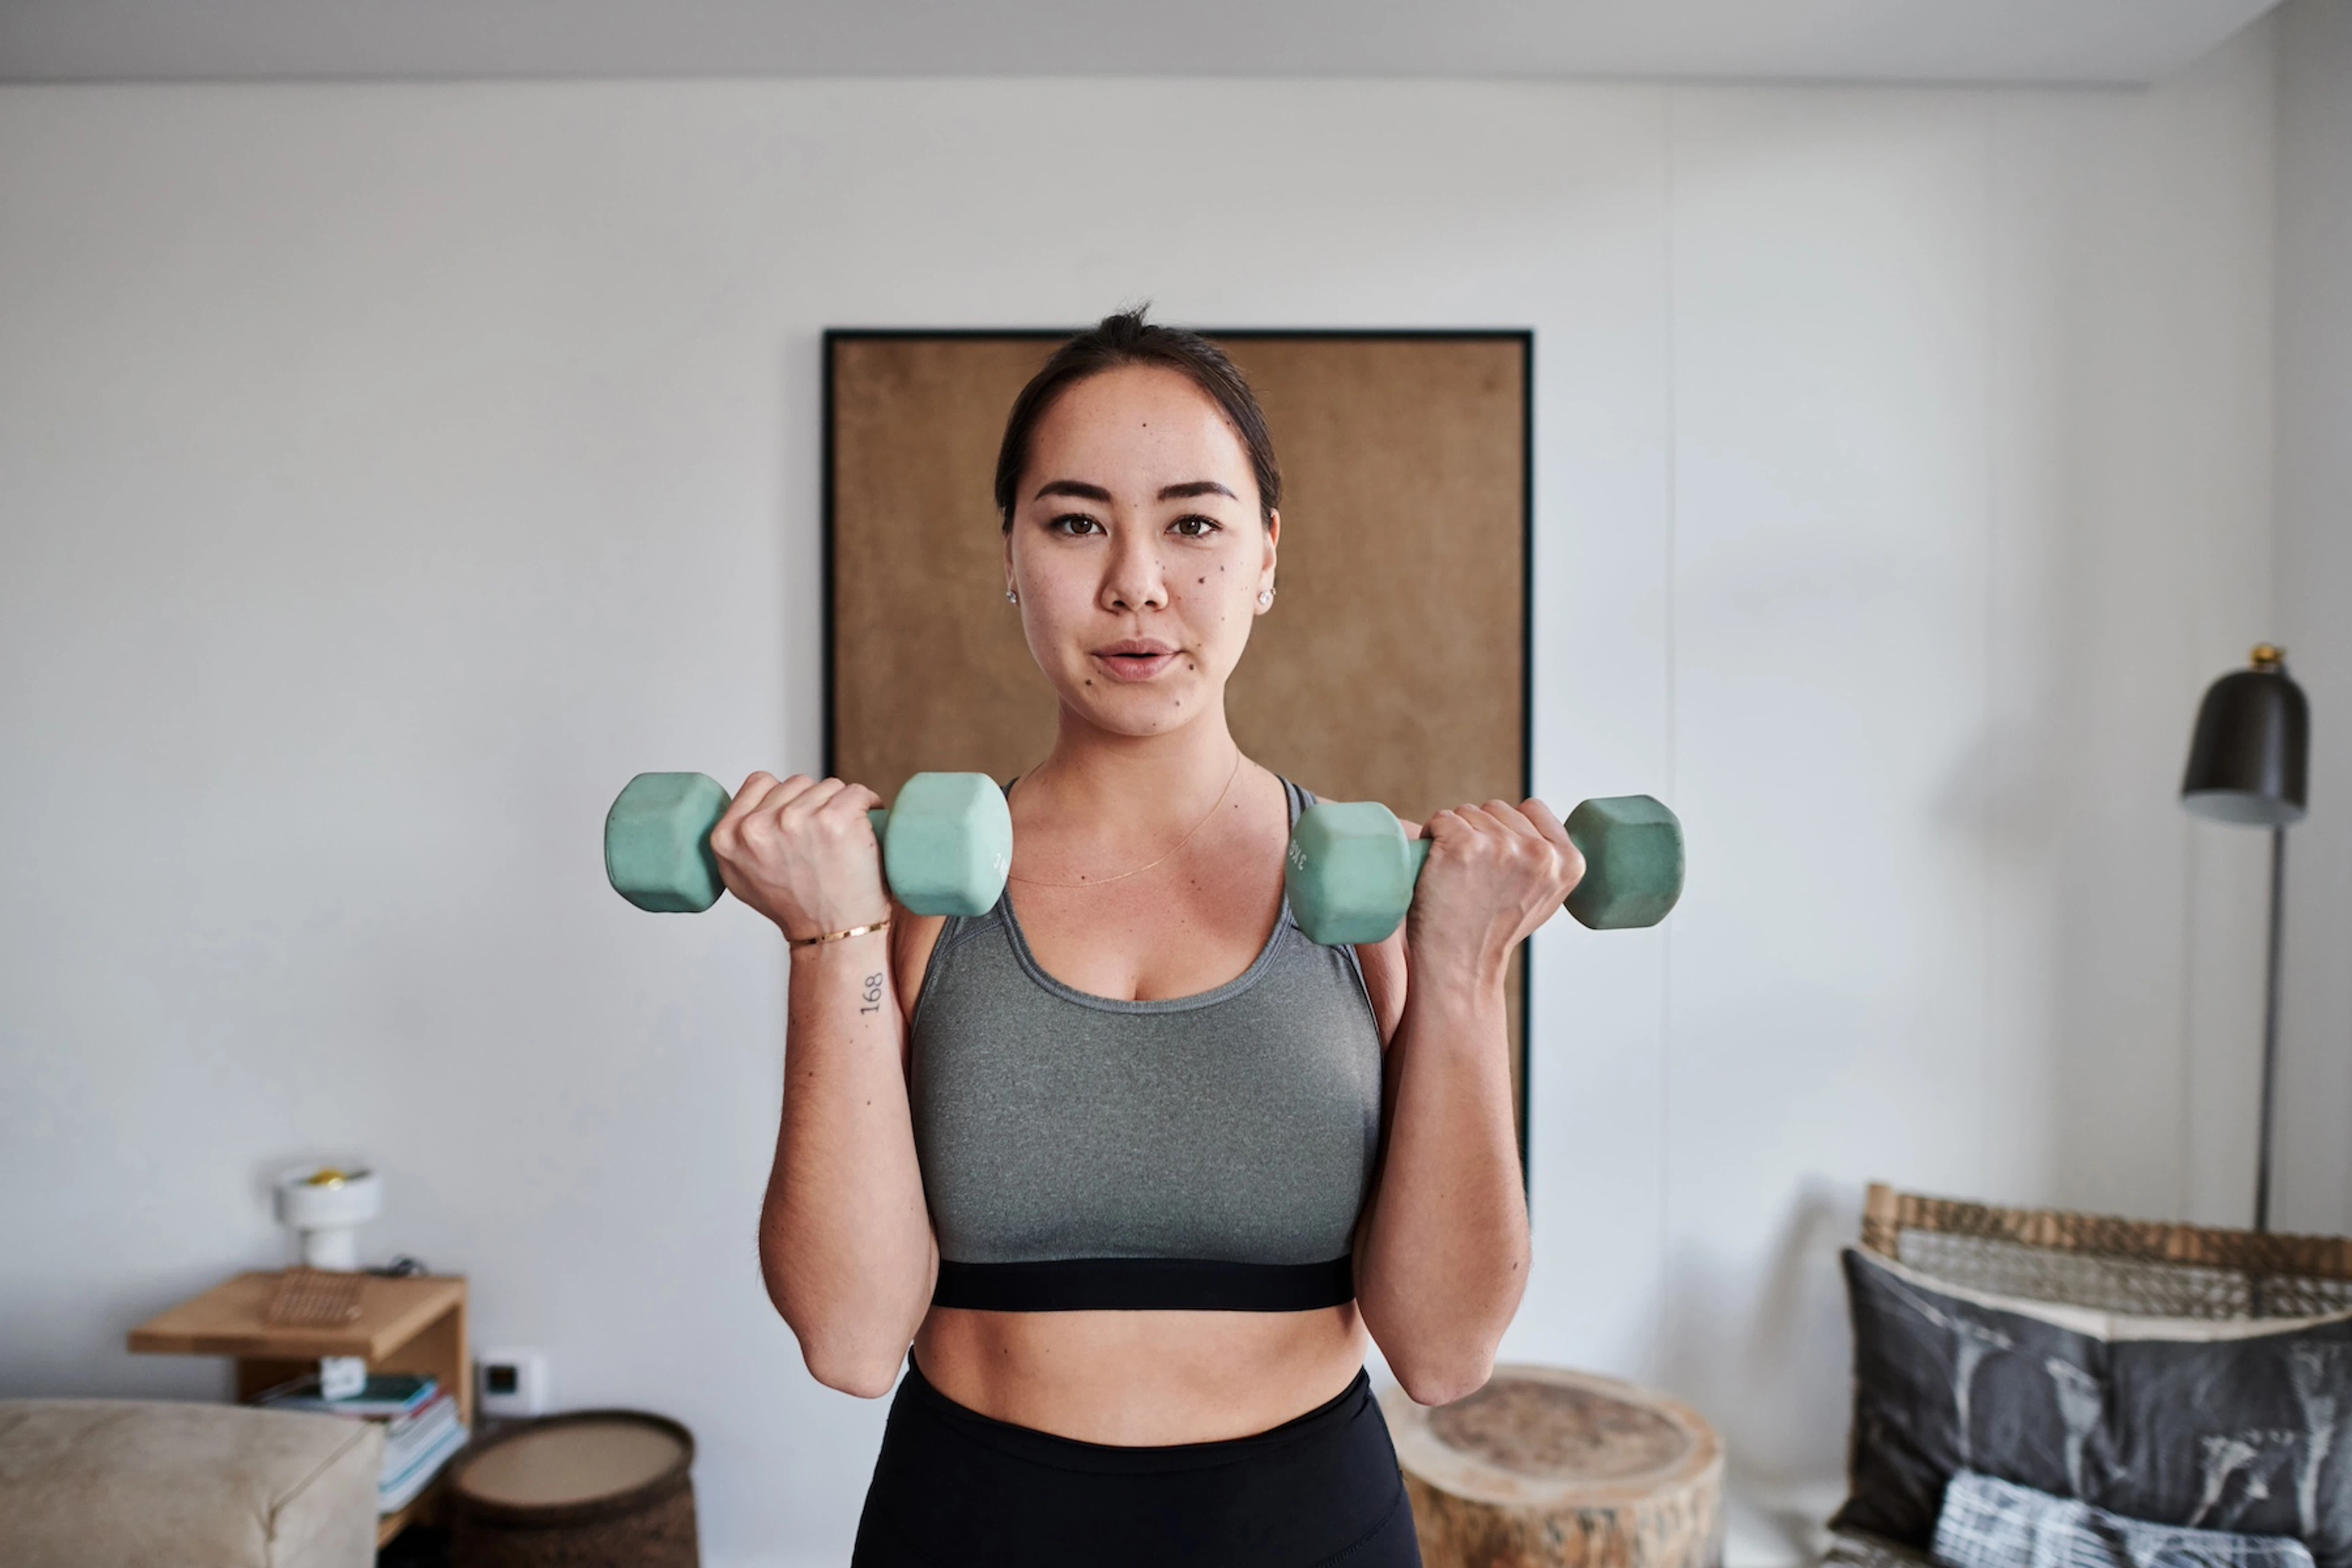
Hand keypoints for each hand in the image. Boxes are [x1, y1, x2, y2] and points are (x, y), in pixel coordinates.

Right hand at [707, 773, 889, 942]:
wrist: (833, 934)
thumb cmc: (796, 907)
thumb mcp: (742, 877)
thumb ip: (738, 838)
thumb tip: (748, 807)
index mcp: (727, 837)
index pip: (759, 782)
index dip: (784, 799)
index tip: (798, 823)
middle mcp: (757, 827)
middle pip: (796, 783)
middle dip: (813, 805)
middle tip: (822, 841)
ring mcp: (795, 820)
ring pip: (828, 787)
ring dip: (840, 807)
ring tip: (841, 842)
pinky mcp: (834, 819)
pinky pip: (856, 792)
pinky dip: (867, 806)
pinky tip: (863, 831)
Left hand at [1404, 799, 1586, 977]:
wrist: (1461, 963)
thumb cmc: (1494, 931)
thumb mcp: (1545, 898)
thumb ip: (1549, 862)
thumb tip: (1537, 831)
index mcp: (1568, 862)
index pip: (1533, 809)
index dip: (1508, 829)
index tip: (1497, 861)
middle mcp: (1539, 852)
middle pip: (1497, 809)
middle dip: (1480, 832)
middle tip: (1474, 874)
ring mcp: (1502, 847)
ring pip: (1468, 812)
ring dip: (1456, 834)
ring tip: (1458, 874)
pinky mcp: (1464, 845)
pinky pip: (1443, 818)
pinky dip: (1433, 835)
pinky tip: (1437, 864)